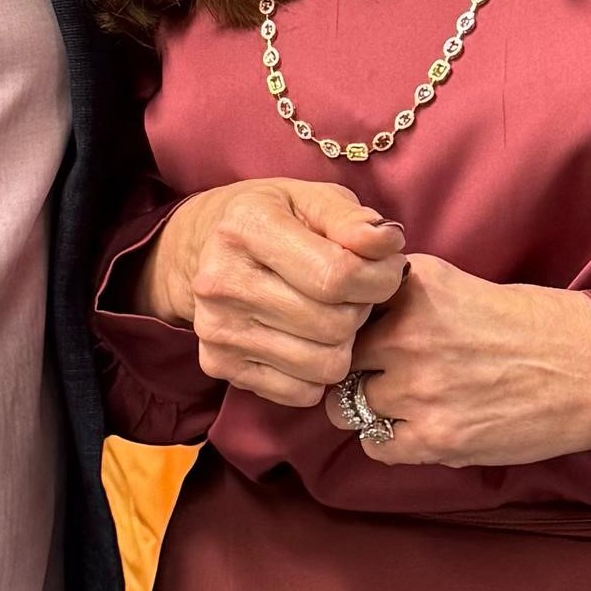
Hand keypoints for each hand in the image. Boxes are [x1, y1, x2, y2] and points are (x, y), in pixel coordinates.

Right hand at [135, 178, 406, 407]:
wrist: (202, 245)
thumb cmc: (272, 218)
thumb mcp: (311, 198)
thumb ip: (352, 218)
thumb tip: (389, 243)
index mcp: (247, 227)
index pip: (336, 275)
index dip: (380, 278)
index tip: (387, 270)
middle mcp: (223, 279)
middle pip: (333, 325)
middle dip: (360, 310)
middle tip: (354, 293)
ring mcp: (217, 327)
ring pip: (324, 365)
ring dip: (342, 343)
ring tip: (331, 313)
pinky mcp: (219, 364)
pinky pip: (301, 393)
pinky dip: (316, 372)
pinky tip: (306, 338)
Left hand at [331, 254, 590, 467]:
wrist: (586, 369)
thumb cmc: (523, 324)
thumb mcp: (451, 283)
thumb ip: (398, 292)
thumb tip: (346, 306)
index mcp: (412, 288)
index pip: (340, 310)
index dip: (343, 326)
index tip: (352, 335)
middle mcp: (408, 335)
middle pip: (337, 359)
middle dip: (350, 367)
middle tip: (373, 372)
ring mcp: (419, 389)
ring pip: (349, 406)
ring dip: (367, 405)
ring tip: (398, 401)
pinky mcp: (437, 437)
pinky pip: (376, 445)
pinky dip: (386, 439)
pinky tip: (413, 426)